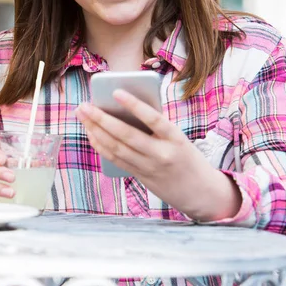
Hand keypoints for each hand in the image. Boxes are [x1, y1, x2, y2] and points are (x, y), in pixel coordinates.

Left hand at [76, 89, 240, 220]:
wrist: (201, 193)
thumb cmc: (188, 157)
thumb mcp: (180, 139)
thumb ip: (157, 128)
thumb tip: (125, 110)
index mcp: (176, 139)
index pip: (153, 118)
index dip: (134, 105)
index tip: (116, 92)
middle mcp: (162, 154)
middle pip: (126, 135)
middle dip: (101, 119)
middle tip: (84, 105)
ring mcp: (150, 168)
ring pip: (116, 148)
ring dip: (96, 131)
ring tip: (83, 116)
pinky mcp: (141, 177)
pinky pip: (117, 160)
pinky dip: (102, 146)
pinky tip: (92, 135)